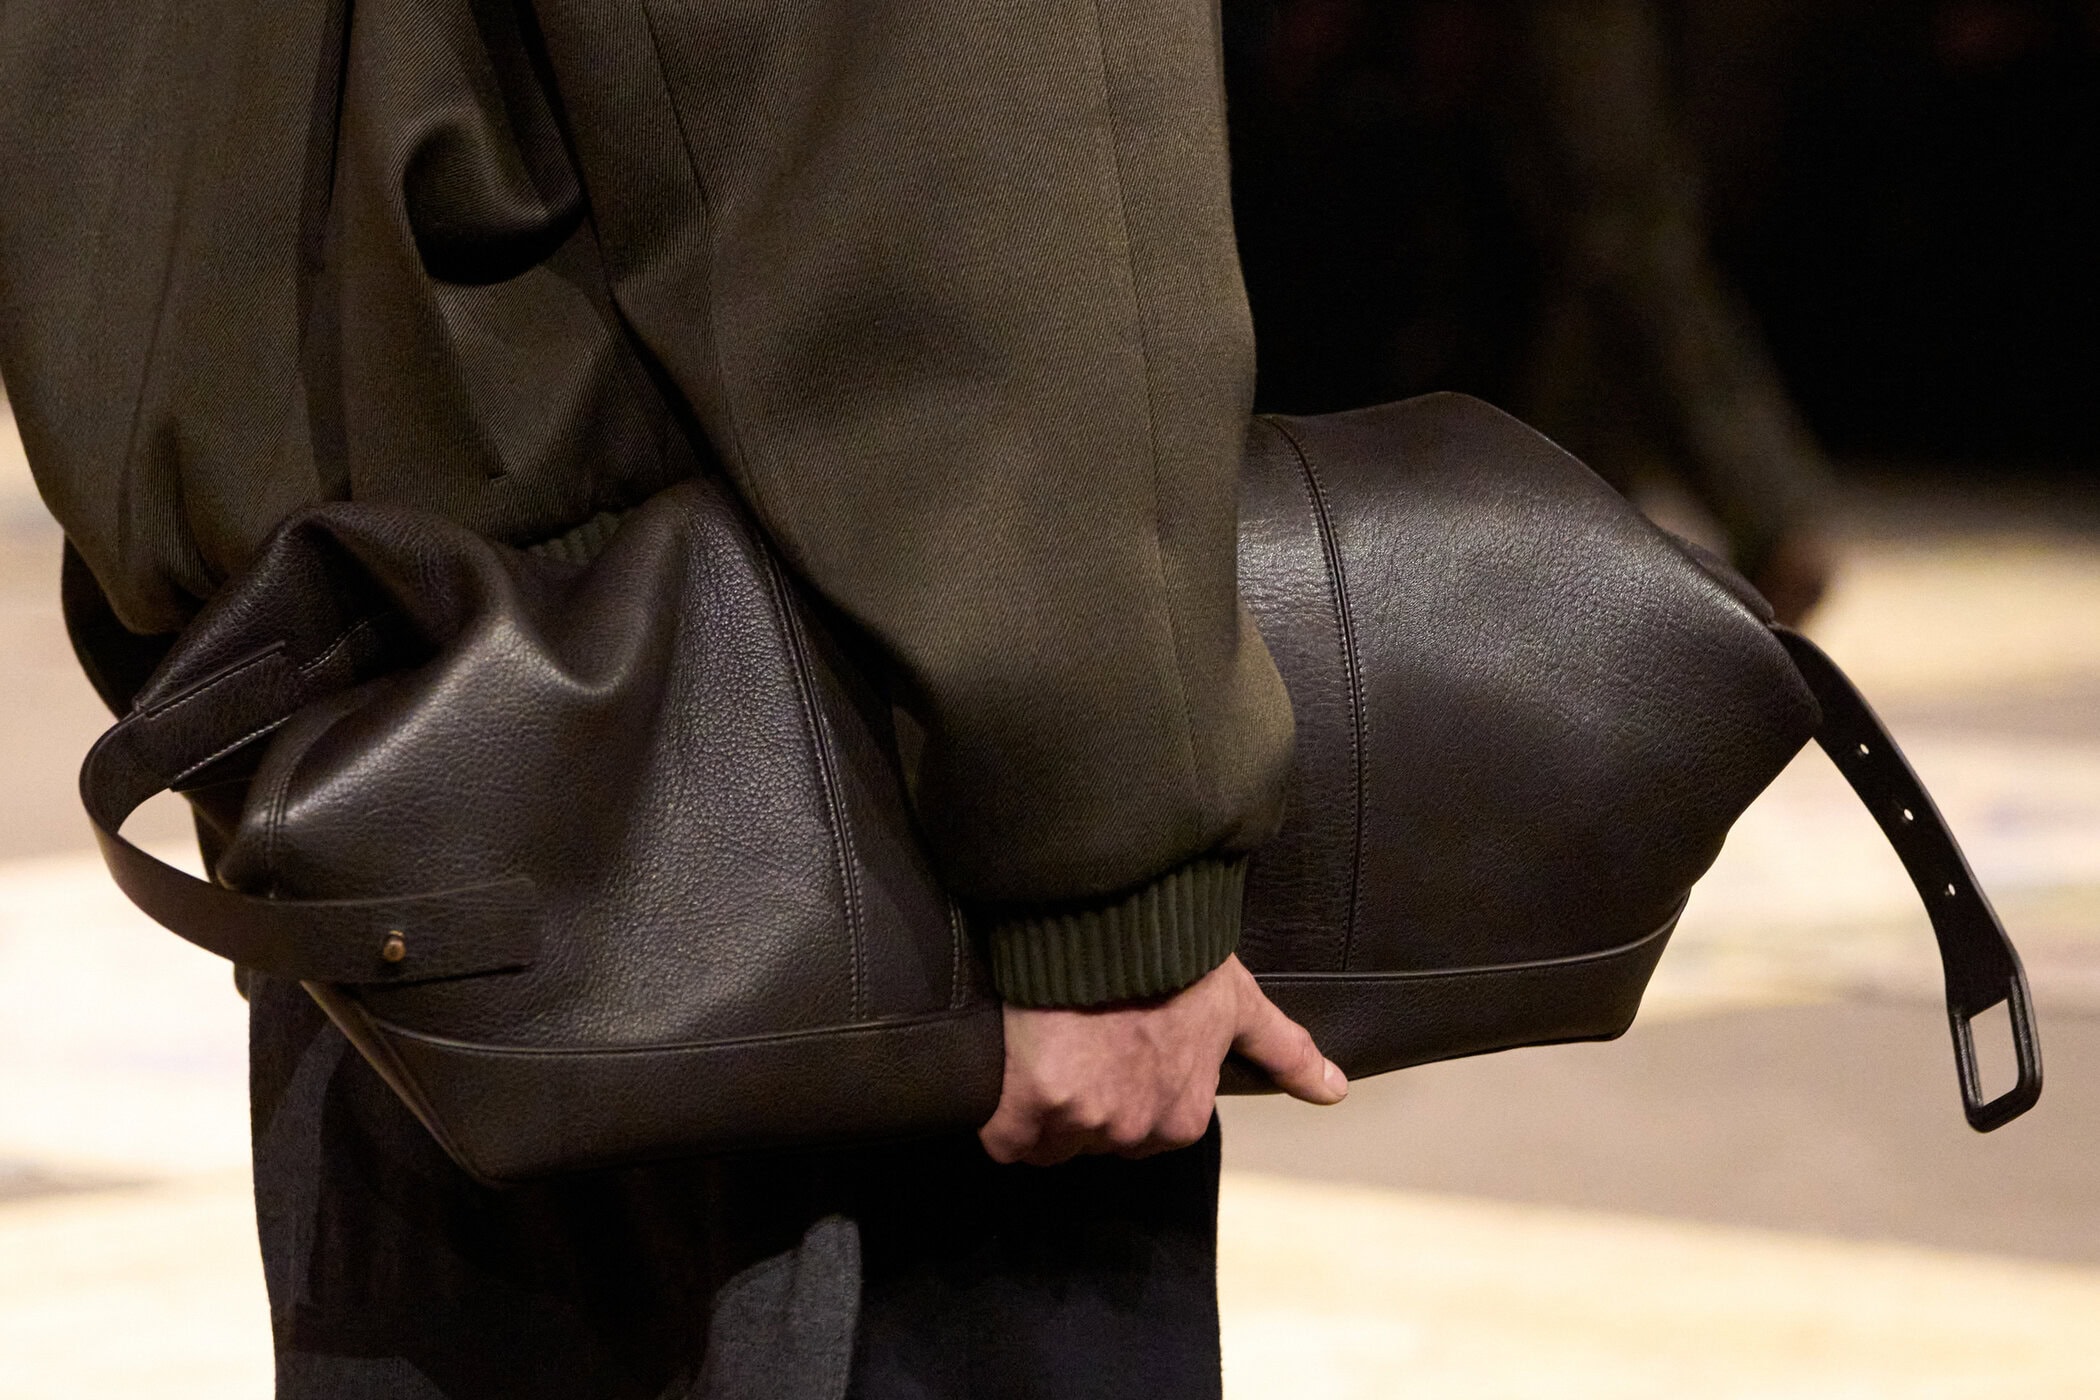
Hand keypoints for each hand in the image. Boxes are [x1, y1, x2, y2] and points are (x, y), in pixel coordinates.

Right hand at [978, 954, 1346, 1166]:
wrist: (1111, 918)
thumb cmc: (1178, 957)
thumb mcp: (1240, 1004)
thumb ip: (1286, 1052)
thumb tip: (1337, 1092)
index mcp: (1182, 1118)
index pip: (1141, 1131)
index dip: (1122, 1088)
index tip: (1112, 1048)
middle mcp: (1133, 1130)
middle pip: (1092, 1139)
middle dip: (1082, 1103)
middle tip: (1077, 1043)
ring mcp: (1079, 1121)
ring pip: (1048, 1142)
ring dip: (1039, 1110)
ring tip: (1042, 1050)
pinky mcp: (1026, 1107)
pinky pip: (1004, 1139)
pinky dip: (1000, 1117)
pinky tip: (1008, 1075)